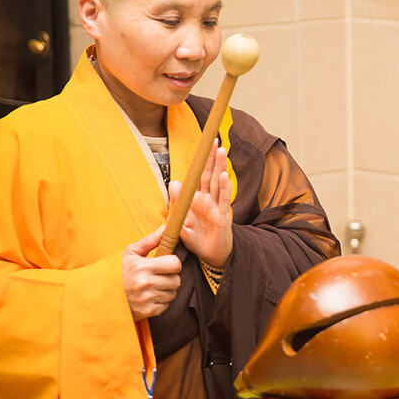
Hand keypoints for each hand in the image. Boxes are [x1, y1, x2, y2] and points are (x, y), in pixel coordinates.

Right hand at [122, 225, 181, 320]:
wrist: (103, 296)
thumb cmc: (120, 272)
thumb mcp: (132, 253)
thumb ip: (151, 239)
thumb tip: (166, 226)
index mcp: (142, 267)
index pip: (175, 264)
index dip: (172, 263)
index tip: (165, 264)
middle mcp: (145, 284)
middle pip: (176, 280)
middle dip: (170, 277)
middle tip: (158, 275)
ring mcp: (146, 299)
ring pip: (173, 293)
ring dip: (166, 290)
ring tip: (152, 286)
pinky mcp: (148, 312)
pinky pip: (166, 305)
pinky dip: (161, 301)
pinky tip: (150, 296)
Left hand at [168, 139, 232, 267]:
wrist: (210, 257)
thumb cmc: (198, 240)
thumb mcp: (181, 222)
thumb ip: (178, 203)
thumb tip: (174, 183)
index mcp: (197, 200)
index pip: (198, 177)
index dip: (200, 162)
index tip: (202, 146)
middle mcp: (208, 200)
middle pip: (210, 175)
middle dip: (212, 158)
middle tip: (214, 140)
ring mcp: (217, 207)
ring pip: (218, 183)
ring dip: (219, 167)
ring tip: (221, 151)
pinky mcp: (223, 217)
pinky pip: (223, 200)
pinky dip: (224, 187)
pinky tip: (224, 176)